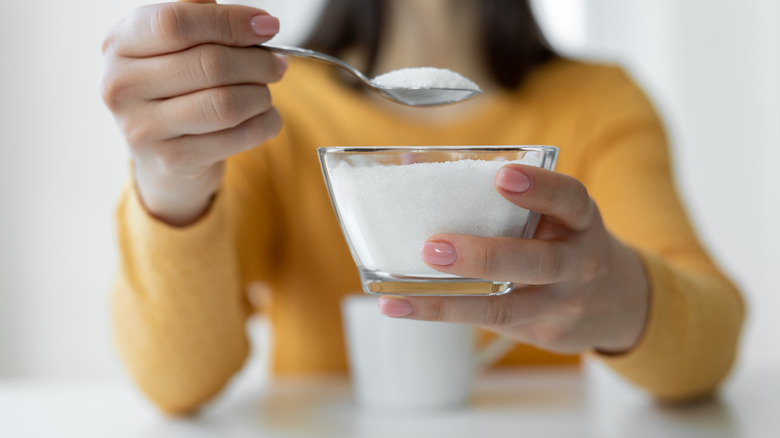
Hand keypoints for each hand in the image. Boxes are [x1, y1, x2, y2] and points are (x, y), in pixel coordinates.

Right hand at [100, 0, 285, 224]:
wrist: (163, 156)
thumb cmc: (175, 88)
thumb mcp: (174, 48)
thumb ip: (203, 22)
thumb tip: (256, 22)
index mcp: (119, 44)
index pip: (176, 23)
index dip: (229, 22)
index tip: (267, 26)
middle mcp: (121, 86)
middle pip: (209, 64)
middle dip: (257, 62)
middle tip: (277, 64)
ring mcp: (143, 128)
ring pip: (227, 104)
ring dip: (261, 95)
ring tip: (265, 92)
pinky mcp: (173, 160)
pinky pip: (239, 136)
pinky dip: (265, 123)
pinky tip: (266, 116)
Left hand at [378, 164, 649, 353]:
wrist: (616, 302)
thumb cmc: (564, 241)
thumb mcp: (556, 214)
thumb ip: (504, 196)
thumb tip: (414, 162)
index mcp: (581, 222)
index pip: (570, 200)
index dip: (540, 187)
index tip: (503, 174)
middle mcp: (577, 263)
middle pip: (537, 263)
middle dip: (485, 256)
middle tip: (435, 246)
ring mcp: (560, 303)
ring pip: (507, 305)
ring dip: (452, 299)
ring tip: (404, 291)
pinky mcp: (540, 331)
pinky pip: (489, 321)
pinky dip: (443, 311)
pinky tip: (402, 304)